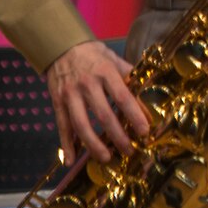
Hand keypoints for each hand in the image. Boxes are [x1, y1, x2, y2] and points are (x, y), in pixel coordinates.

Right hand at [45, 39, 149, 164]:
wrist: (62, 47)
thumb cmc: (94, 55)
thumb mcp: (114, 60)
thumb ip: (130, 77)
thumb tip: (149, 94)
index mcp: (106, 72)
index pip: (123, 97)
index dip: (134, 115)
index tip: (144, 131)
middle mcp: (87, 85)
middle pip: (103, 115)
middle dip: (117, 136)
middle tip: (129, 151)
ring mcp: (70, 95)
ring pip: (81, 125)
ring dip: (93, 145)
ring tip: (106, 158)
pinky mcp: (57, 103)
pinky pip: (62, 126)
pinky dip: (66, 144)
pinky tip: (71, 160)